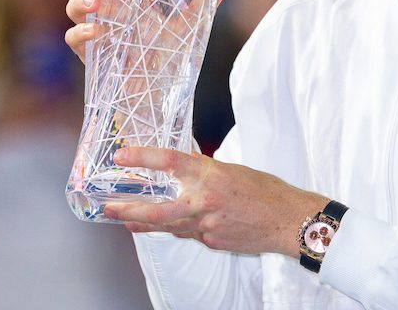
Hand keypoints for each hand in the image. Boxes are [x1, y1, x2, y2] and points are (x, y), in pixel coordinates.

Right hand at [64, 0, 225, 62]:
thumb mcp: (187, 29)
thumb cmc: (169, 57)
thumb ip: (201, 9)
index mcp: (129, 0)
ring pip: (74, 9)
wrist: (159, 94)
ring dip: (79, 2)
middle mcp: (109, 13)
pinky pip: (75, 40)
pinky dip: (81, 34)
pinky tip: (95, 32)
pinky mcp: (93, 56)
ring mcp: (98, 33)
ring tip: (94, 3)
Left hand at [103, 146, 327, 255]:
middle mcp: (204, 201)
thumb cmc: (266, 191)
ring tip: (126, 220)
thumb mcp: (234, 169)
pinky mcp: (212, 241)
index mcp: (210, 175)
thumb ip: (205, 170)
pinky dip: (177, 228)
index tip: (122, 155)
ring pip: (167, 225)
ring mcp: (206, 225)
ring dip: (144, 222)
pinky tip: (170, 226)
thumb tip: (183, 168)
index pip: (169, 162)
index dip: (142, 157)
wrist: (289, 221)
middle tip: (108, 206)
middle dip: (128, 208)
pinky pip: (188, 233)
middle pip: (157, 208)